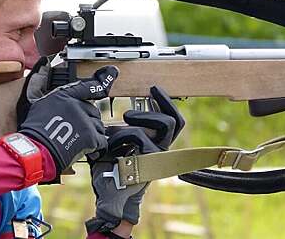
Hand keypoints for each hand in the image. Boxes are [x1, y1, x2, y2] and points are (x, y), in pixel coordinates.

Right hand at [17, 57, 118, 175]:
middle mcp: (76, 105)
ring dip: (92, 134)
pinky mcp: (90, 136)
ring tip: (78, 141)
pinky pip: (102, 141)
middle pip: (93, 111)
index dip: (102, 79)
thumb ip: (53, 96)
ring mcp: (85, 121)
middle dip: (88, 121)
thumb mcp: (40, 104)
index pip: (87, 86)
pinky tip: (89, 150)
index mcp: (64, 96)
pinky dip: (97, 147)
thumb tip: (59, 92)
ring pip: (99, 126)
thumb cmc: (35, 130)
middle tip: (77, 131)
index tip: (112, 72)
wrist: (37, 148)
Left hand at [86, 86, 185, 235]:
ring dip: (143, 115)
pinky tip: (111, 143)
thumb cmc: (109, 170)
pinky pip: (139, 136)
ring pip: (165, 124)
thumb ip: (119, 128)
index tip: (154, 89)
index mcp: (154, 144)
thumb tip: (113, 112)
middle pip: (176, 121)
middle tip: (149, 92)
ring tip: (125, 117)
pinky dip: (122, 134)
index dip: (166, 103)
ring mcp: (157, 156)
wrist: (108, 195)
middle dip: (164, 102)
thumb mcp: (114, 143)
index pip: (173, 122)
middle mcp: (161, 150)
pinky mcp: (150, 161)